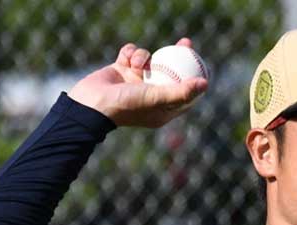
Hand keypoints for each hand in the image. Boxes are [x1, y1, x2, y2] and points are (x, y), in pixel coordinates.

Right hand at [68, 38, 208, 127]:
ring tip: (137, 64)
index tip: (201, 62)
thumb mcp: (157, 98)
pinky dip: (130, 53)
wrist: (91, 104)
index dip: (193, 77)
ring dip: (144, 56)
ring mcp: (135, 82)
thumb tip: (205, 84)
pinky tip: (126, 58)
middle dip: (177, 57)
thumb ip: (181, 92)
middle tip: (186, 43)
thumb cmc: (126, 105)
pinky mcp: (121, 70)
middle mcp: (150, 95)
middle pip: (170, 72)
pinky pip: (132, 54)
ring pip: (150, 60)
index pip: (184, 92)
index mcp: (161, 108)